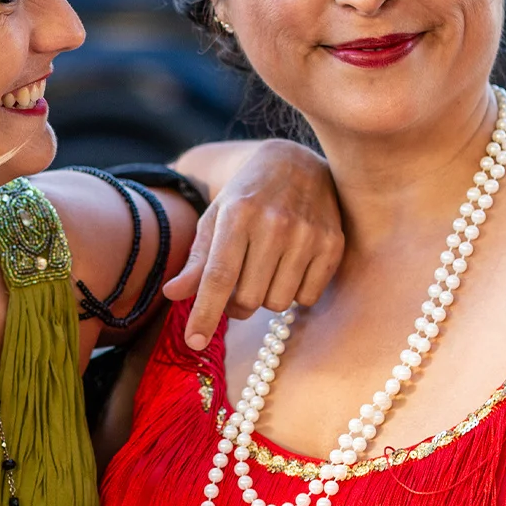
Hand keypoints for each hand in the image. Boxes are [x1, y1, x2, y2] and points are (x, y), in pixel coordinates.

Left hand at [163, 140, 342, 348]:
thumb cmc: (248, 196)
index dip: (204, 314)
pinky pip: (307, 298)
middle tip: (237, 285)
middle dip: (236, 303)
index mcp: (238, 215)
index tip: (193, 342)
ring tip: (265, 271)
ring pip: (277, 303)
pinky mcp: (333, 244)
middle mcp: (275, 224)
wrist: (297, 163)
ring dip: (266, 297)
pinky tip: (291, 267)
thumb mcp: (216, 218)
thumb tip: (173, 295)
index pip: (218, 276)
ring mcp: (308, 235)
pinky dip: (295, 293)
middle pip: (247, 299)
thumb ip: (197, 260)